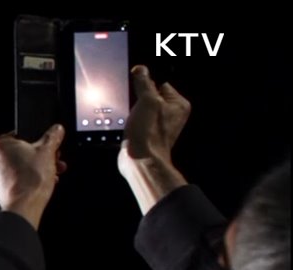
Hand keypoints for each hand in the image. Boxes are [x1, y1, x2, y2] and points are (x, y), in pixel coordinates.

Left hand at [0, 124, 66, 229]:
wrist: (24, 206)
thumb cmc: (30, 180)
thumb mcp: (47, 152)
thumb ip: (52, 137)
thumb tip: (56, 130)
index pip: (21, 135)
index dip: (40, 140)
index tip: (50, 146)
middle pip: (21, 152)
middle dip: (40, 156)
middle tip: (53, 159)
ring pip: (19, 166)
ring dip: (37, 168)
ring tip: (51, 172)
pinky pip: (15, 179)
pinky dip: (28, 179)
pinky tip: (42, 182)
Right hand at [117, 65, 189, 212]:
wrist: (140, 160)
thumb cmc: (149, 132)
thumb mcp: (147, 100)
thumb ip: (144, 82)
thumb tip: (141, 69)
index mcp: (179, 104)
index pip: (161, 84)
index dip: (147, 86)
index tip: (138, 92)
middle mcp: (172, 114)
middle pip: (150, 96)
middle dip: (139, 100)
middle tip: (136, 108)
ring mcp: (160, 125)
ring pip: (142, 109)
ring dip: (134, 111)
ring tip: (133, 119)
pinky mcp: (147, 133)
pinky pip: (138, 120)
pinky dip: (132, 121)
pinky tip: (130, 126)